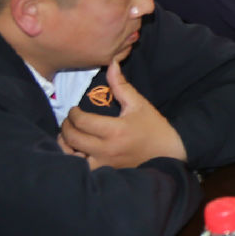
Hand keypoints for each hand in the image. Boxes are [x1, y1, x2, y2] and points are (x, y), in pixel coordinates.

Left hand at [57, 63, 185, 168]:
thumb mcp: (139, 104)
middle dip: (66, 126)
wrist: (168, 153)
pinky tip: (77, 151)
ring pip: (71, 156)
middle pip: (73, 138)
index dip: (73, 114)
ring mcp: (104, 163)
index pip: (82, 121)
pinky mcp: (105, 172)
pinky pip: (80, 168)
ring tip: (69, 136)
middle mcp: (107, 149)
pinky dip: (74, 159)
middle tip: (70, 121)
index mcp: (115, 130)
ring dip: (66, 144)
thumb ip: (121, 85)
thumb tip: (112, 63)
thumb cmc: (154, 127)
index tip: (75, 110)